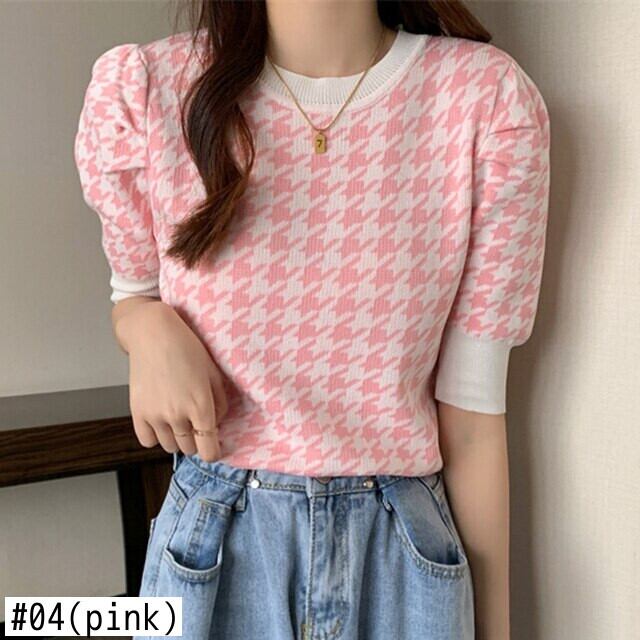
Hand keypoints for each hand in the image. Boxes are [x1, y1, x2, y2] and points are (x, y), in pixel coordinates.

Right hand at [113, 299, 227, 461]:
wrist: (153, 333)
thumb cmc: (186, 347)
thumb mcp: (213, 373)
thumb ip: (220, 403)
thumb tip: (216, 424)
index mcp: (200, 406)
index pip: (209, 451)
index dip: (214, 451)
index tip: (214, 446)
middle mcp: (177, 415)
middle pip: (190, 449)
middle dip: (197, 440)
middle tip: (196, 422)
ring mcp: (155, 416)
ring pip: (170, 446)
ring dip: (177, 437)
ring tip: (179, 417)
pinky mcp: (137, 412)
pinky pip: (147, 441)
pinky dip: (156, 435)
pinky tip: (161, 420)